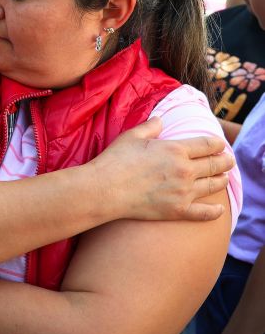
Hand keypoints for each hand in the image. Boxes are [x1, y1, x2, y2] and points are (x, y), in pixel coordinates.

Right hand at [91, 117, 234, 221]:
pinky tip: (219, 209)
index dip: (217, 143)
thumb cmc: (115, 160)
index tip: (220, 144)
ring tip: (223, 178)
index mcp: (176, 149)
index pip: (208, 144)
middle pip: (215, 164)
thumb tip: (161, 120)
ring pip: (213, 186)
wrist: (104, 190)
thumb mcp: (132, 136)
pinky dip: (215, 211)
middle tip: (229, 160)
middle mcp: (185, 170)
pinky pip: (204, 213)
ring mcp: (183, 192)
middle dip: (226, 161)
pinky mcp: (178, 211)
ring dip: (222, 180)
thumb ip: (150, 126)